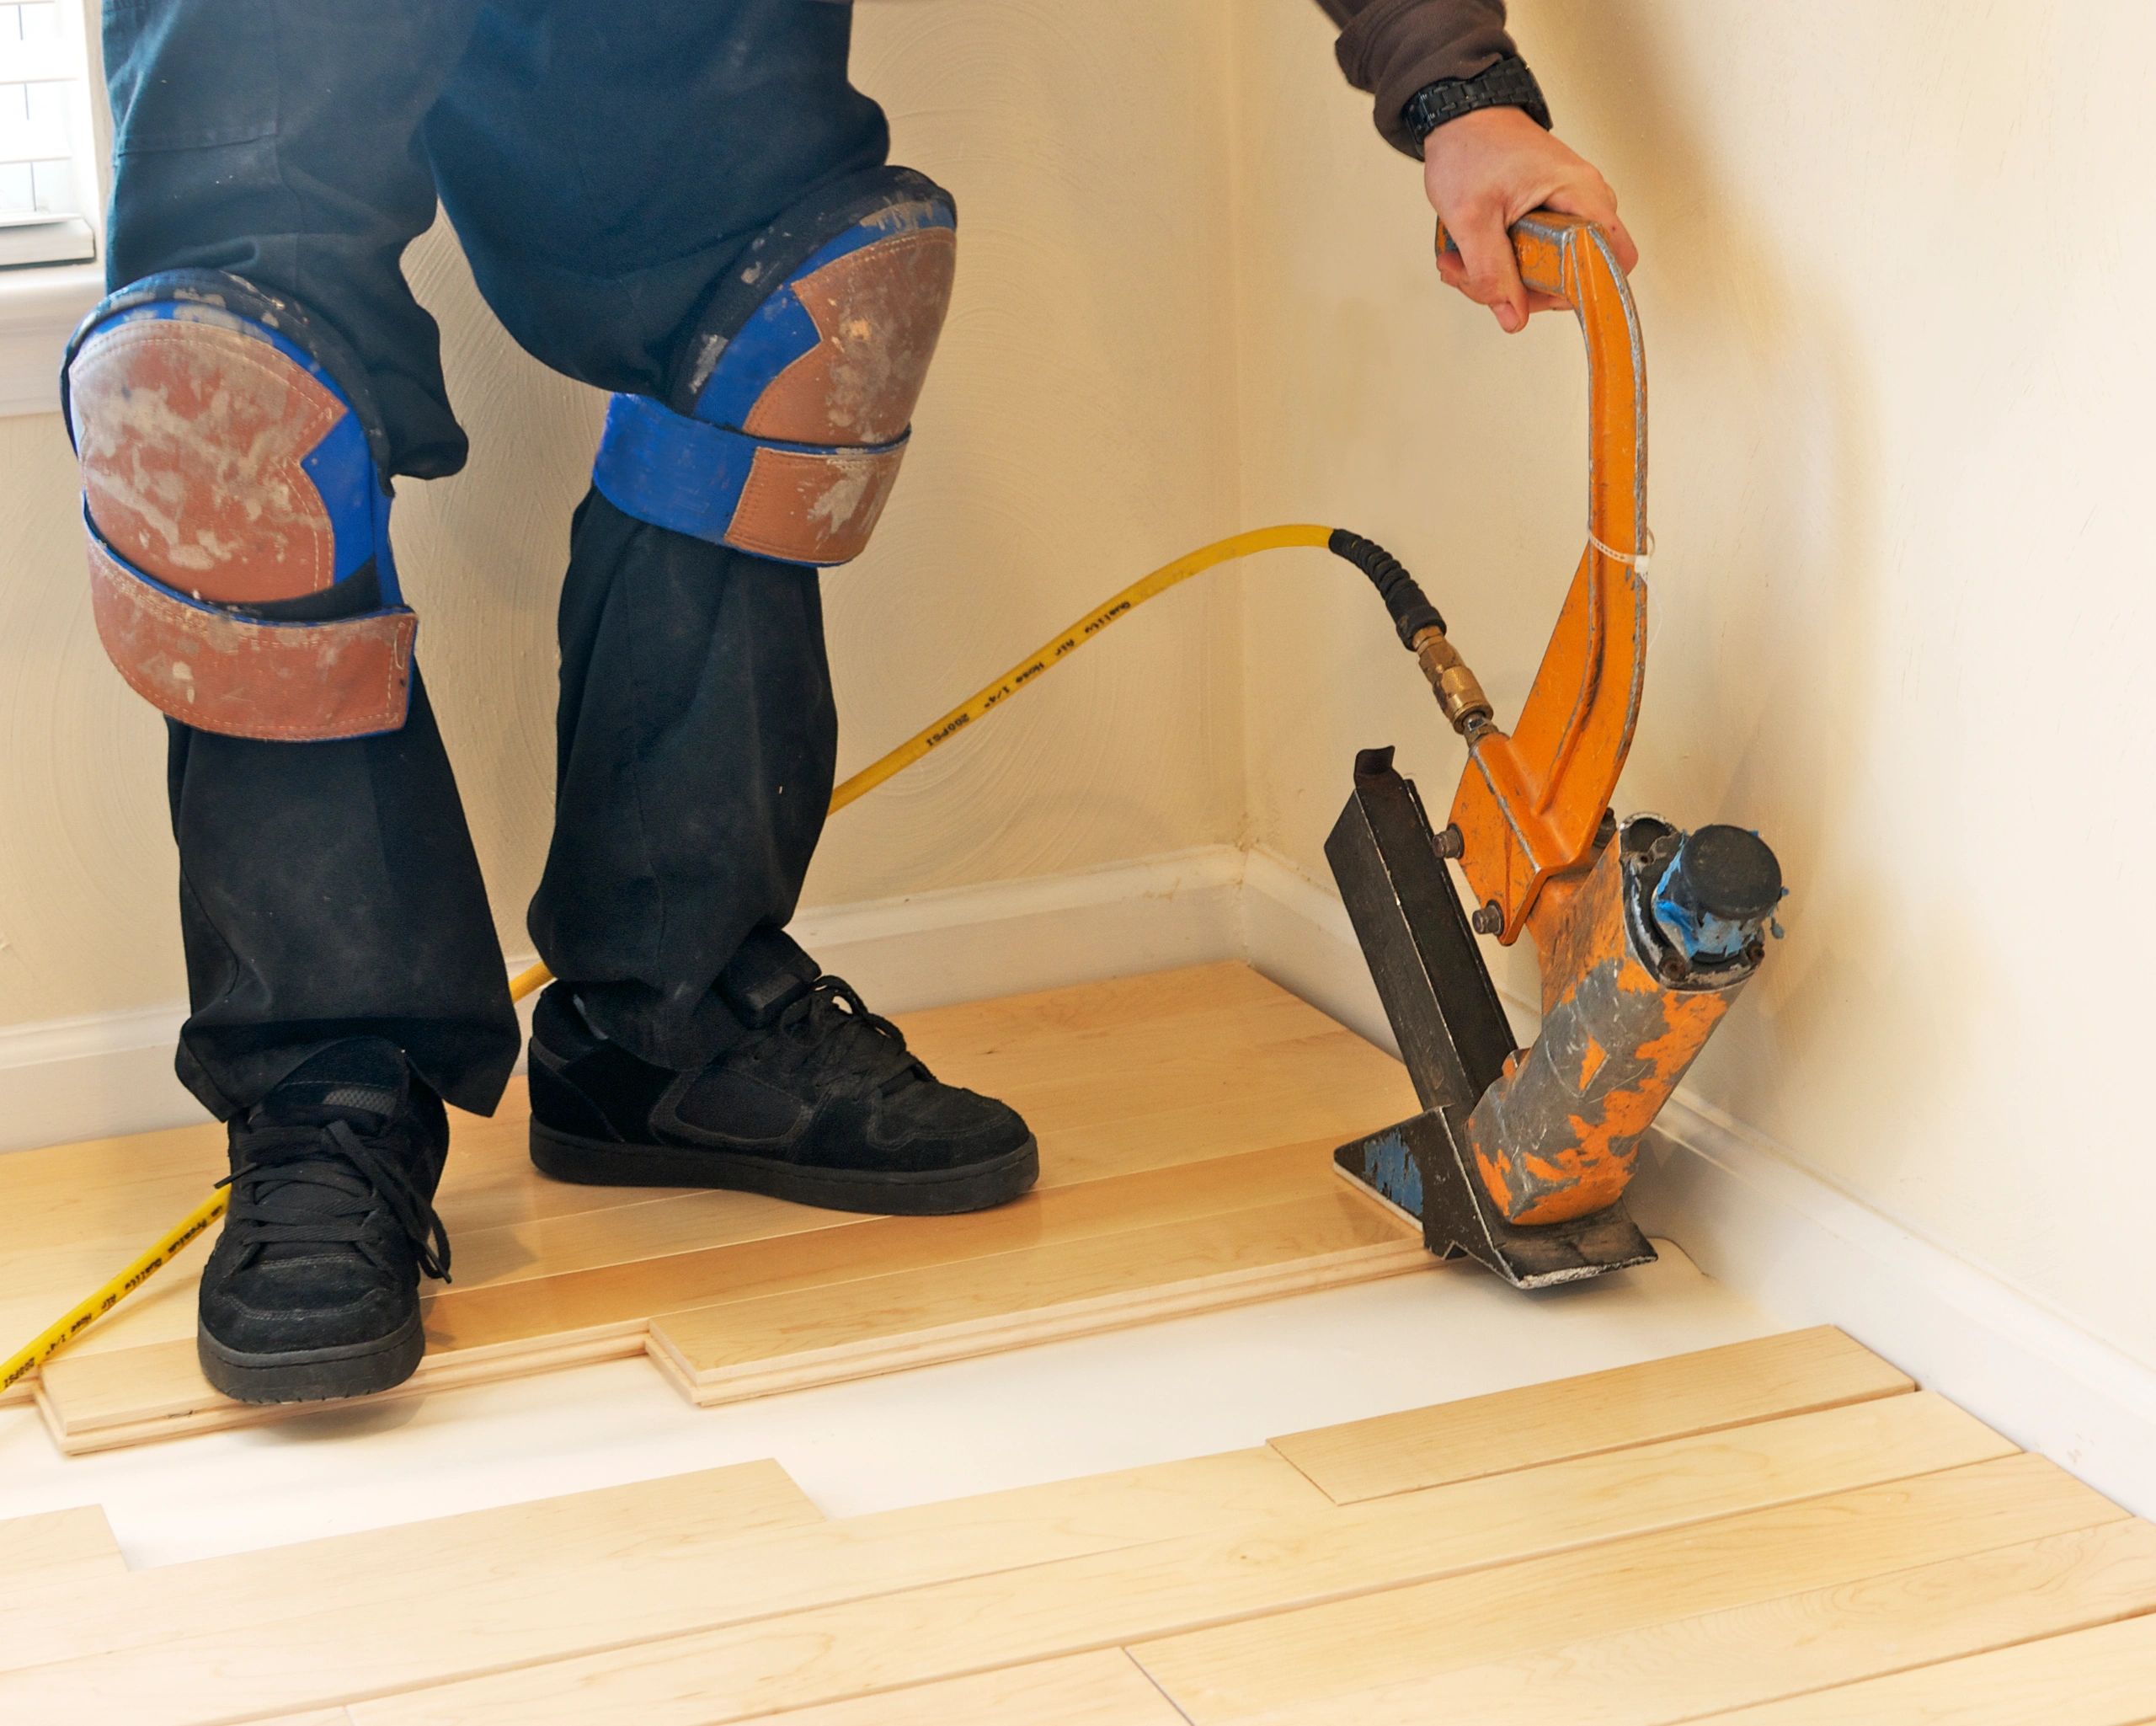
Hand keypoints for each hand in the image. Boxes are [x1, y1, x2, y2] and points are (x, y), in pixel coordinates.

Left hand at [1423, 106, 1637, 332]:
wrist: (1458, 113)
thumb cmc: (1469, 147)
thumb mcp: (1472, 218)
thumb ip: (1491, 272)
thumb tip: (1514, 317)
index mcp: (1579, 194)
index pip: (1614, 258)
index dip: (1589, 289)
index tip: (1542, 299)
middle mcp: (1581, 199)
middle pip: (1575, 272)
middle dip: (1522, 289)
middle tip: (1477, 279)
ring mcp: (1564, 205)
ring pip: (1547, 266)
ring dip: (1502, 277)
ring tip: (1460, 262)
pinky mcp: (1545, 211)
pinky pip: (1533, 252)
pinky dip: (1500, 261)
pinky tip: (1469, 254)